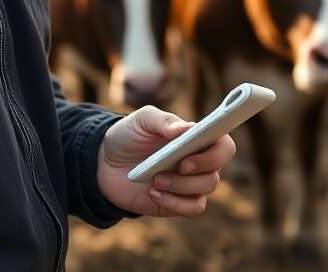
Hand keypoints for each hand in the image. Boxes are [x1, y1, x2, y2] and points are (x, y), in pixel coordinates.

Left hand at [96, 106, 236, 216]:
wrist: (104, 165)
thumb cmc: (128, 136)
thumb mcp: (141, 120)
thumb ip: (162, 120)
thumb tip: (183, 129)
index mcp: (195, 138)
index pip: (224, 144)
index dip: (218, 148)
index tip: (194, 147)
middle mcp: (198, 161)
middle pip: (218, 168)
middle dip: (201, 167)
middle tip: (179, 165)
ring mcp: (190, 183)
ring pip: (206, 188)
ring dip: (182, 185)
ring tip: (156, 179)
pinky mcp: (178, 203)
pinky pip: (193, 208)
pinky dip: (175, 202)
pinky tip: (154, 193)